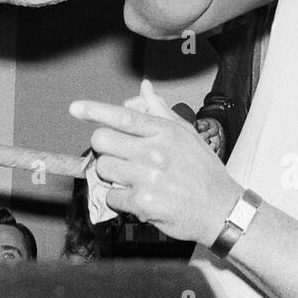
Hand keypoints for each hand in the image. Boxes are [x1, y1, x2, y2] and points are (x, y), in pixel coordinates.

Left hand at [72, 79, 242, 245]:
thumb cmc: (203, 170)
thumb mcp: (187, 135)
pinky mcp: (144, 203)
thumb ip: (160, 111)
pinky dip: (119, 199)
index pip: (123, 116)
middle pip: (102, 142)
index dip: (95, 110)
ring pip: (103, 169)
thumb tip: (144, 88)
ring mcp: (148, 178)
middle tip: (120, 156)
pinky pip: (111, 196)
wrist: (222, 209)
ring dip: (111, 176)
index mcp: (164, 131)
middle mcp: (155, 151)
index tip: (75, 108)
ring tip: (133, 179)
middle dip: (105, 149)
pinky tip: (138, 198)